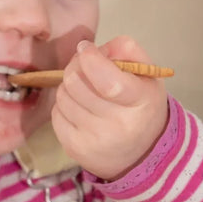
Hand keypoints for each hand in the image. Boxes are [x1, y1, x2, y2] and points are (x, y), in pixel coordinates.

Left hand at [50, 36, 168, 180]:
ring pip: (62, 95)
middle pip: (75, 83)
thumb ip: (125, 50)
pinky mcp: (74, 148)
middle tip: (86, 68)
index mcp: (140, 101)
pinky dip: (65, 105)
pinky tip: (81, 109)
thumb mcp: (146, 73)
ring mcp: (94, 140)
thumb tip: (89, 48)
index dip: (89, 59)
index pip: (107, 81)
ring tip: (87, 92)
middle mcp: (118, 125)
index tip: (86, 49)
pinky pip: (55, 113)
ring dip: (70, 87)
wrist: (140, 152)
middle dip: (76, 67)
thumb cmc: (141, 105)